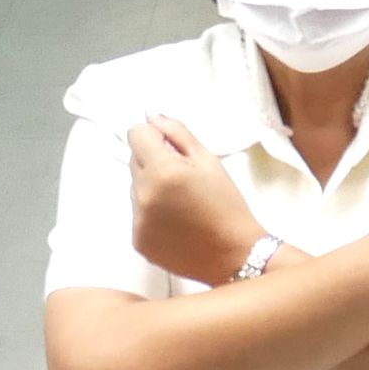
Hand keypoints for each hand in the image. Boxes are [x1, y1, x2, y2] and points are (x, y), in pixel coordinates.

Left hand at [124, 114, 264, 285]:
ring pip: (134, 188)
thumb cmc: (226, 203)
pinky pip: (137, 214)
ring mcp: (138, 220)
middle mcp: (143, 194)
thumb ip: (176, 132)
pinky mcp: (138, 240)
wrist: (234, 254)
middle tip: (183, 178)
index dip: (154, 137)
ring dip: (151, 188)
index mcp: (162, 170)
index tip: (170, 148)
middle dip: (153, 162)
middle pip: (134, 160)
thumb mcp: (208, 160)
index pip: (135, 134)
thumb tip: (150, 116)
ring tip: (182, 203)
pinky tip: (176, 223)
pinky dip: (152, 214)